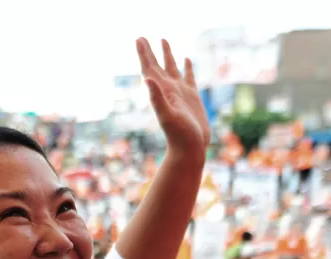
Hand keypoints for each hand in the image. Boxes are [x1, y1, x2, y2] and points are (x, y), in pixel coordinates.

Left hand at [136, 38, 210, 156]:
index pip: (149, 69)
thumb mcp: (167, 116)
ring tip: (163, 40)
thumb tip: (147, 79)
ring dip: (167, 55)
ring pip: (172, 69)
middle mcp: (169, 90)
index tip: (138, 39)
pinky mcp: (192, 98)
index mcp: (162, 91)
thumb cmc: (179, 136)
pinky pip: (189, 77)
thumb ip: (157, 98)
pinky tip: (186, 59)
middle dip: (149, 52)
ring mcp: (180, 93)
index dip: (143, 54)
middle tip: (141, 37)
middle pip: (157, 66)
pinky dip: (187, 67)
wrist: (191, 149)